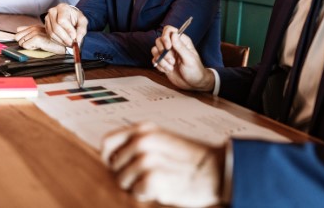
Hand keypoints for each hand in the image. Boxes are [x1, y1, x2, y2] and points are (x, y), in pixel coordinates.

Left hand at [15, 25, 64, 53]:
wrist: (64, 45)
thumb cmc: (54, 42)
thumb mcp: (41, 36)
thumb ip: (29, 32)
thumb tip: (18, 30)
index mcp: (34, 27)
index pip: (18, 31)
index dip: (22, 38)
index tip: (30, 42)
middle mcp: (34, 28)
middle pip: (17, 37)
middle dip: (24, 43)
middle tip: (35, 44)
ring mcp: (36, 32)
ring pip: (21, 42)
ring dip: (29, 46)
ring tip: (39, 46)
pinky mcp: (37, 38)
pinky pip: (25, 46)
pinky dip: (31, 48)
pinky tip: (40, 47)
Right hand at [44, 3, 87, 46]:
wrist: (69, 17)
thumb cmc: (76, 18)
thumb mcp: (83, 21)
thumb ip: (82, 29)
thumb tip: (78, 39)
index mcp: (62, 8)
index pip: (62, 20)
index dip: (68, 30)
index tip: (74, 37)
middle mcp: (53, 12)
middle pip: (56, 28)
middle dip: (65, 38)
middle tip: (72, 43)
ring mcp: (47, 19)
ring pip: (52, 33)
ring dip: (61, 41)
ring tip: (69, 43)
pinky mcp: (46, 26)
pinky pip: (50, 36)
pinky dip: (58, 41)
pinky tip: (64, 42)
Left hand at [101, 122, 223, 206]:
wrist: (216, 169)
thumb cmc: (190, 158)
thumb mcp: (162, 140)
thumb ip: (138, 143)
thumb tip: (113, 157)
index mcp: (144, 129)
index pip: (107, 142)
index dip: (108, 157)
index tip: (116, 166)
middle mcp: (143, 141)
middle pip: (113, 165)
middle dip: (125, 175)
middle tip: (145, 176)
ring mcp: (147, 159)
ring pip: (122, 180)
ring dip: (136, 186)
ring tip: (156, 181)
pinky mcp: (153, 179)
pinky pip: (136, 192)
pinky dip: (146, 195)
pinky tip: (160, 188)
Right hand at [152, 27, 214, 91]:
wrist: (192, 84)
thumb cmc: (195, 70)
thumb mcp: (189, 59)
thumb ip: (180, 46)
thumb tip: (174, 34)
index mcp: (182, 41)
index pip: (169, 30)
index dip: (165, 37)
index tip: (168, 47)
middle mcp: (173, 45)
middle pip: (159, 40)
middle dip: (164, 52)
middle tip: (173, 61)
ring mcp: (167, 54)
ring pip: (155, 50)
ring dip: (161, 60)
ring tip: (171, 67)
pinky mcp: (162, 62)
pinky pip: (154, 60)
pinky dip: (159, 66)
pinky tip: (168, 70)